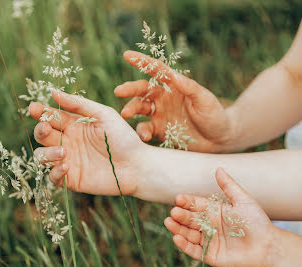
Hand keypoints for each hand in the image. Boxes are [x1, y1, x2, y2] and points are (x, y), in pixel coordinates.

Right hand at [29, 91, 142, 195]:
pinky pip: (53, 177)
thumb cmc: (123, 137)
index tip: (34, 108)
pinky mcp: (71, 179)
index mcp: (73, 125)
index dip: (40, 112)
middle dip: (40, 130)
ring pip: (42, 156)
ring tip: (63, 152)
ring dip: (46, 153)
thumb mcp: (103, 115)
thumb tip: (53, 92)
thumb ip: (78, 105)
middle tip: (45, 128)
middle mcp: (67, 142)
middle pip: (42, 135)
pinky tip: (66, 166)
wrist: (137, 165)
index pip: (51, 117)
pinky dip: (55, 172)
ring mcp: (68, 161)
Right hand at [115, 50, 236, 152]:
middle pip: (142, 90)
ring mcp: (160, 115)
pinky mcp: (159, 131)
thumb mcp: (205, 100)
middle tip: (119, 91)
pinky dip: (142, 131)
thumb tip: (175, 76)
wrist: (218, 141)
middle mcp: (164, 98)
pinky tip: (144, 135)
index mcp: (174, 86)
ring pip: (140, 108)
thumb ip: (190, 88)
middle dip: (129, 89)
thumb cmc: (215, 116)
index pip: (157, 70)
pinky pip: (145, 129)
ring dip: (131, 109)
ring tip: (126, 114)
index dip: (142, 62)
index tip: (127, 55)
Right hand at [164, 168, 273, 266]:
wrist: (268, 247)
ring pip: (187, 234)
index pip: (195, 205)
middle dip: (180, 216)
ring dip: (177, 229)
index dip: (187, 202)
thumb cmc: (257, 222)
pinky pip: (193, 250)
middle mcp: (208, 225)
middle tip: (174, 212)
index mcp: (213, 211)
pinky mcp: (209, 256)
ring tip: (169, 223)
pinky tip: (176, 238)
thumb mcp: (243, 201)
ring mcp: (207, 240)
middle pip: (189, 219)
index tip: (179, 198)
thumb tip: (218, 169)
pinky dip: (184, 245)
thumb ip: (229, 186)